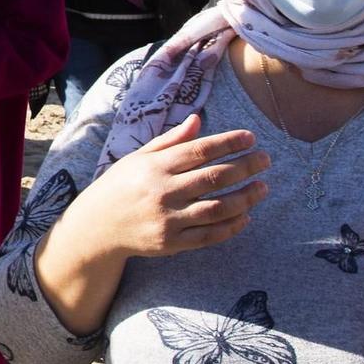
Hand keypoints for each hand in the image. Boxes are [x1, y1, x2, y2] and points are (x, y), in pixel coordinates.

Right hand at [61, 114, 270, 260]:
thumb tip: (198, 120)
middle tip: (266, 159)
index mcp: (154, 166)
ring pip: (218, 208)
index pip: (200, 150)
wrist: (97, 227)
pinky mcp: (172, 243)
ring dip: (246, 197)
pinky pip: (210, 235)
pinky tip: (246, 215)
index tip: (251, 138)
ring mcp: (168, 219)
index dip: (229, 143)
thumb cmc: (120, 186)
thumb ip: (170, 141)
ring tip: (263, 187)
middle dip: (246, 166)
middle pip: (214, 177)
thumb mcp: (138, 158)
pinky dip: (232, 225)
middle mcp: (162, 191)